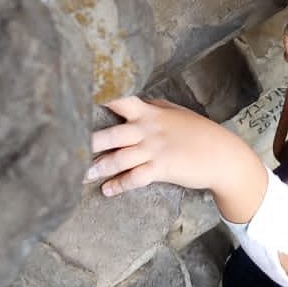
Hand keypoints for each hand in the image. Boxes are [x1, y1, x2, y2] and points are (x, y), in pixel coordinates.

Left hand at [87, 96, 268, 223]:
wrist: (221, 155)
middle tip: (66, 147)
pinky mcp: (161, 169)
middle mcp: (148, 130)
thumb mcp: (175, 113)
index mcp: (150, 112)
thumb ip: (153, 107)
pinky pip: (135, 178)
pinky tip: (107, 190)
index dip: (99, 98)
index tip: (77, 97)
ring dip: (98, 167)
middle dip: (88, 141)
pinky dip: (119, 185)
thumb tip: (136, 101)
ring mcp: (154, 150)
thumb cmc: (198, 132)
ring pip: (119, 159)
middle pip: (112, 134)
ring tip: (80, 175)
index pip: (121, 100)